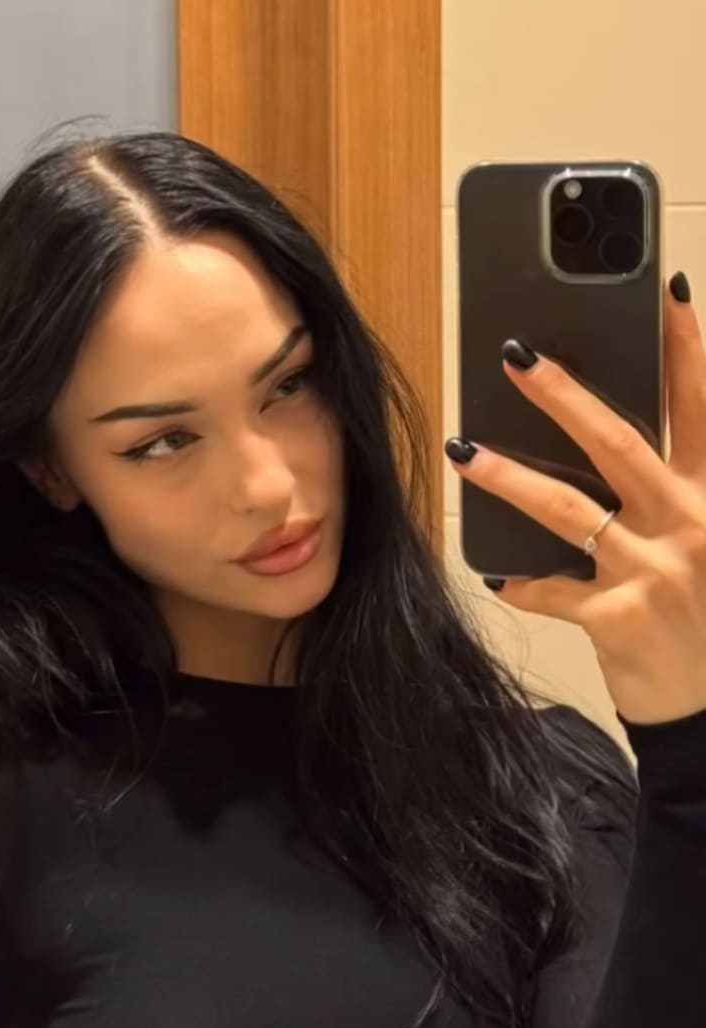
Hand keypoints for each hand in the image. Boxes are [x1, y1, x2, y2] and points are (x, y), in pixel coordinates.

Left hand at [445, 272, 705, 726]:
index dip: (691, 348)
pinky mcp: (616, 618)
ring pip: (565, 507)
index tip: (671, 292)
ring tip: (461, 448)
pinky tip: (498, 576)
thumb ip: (697, 487)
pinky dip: (522, 583)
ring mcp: (651, 572)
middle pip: (619, 441)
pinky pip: (551, 591)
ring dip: (507, 474)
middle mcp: (692, 524)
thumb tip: (651, 448)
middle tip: (515, 354)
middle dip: (564, 393)